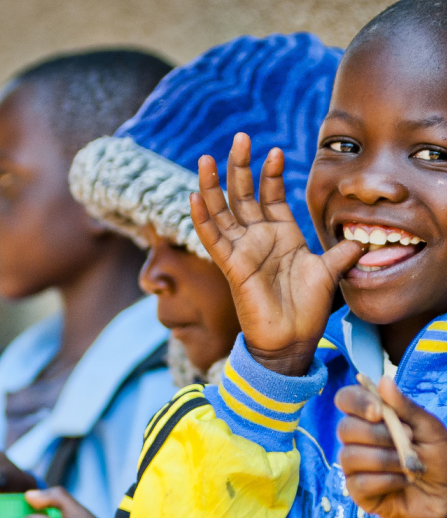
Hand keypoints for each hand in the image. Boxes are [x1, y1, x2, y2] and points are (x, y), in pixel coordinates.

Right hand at [190, 133, 362, 375]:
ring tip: (206, 158)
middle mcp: (259, 238)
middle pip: (243, 195)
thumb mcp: (330, 271)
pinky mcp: (232, 266)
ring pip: (222, 212)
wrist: (293, 339)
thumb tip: (363, 236)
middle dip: (240, 167)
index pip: (271, 196)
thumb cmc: (308, 308)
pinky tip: (195, 196)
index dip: (271, 173)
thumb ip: (343, 250)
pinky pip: (213, 239)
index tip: (274, 150)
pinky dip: (203, 219)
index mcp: (281, 235)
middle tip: (240, 138)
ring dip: (213, 186)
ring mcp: (242, 251)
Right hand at [336, 376, 446, 517]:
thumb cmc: (438, 458)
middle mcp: (356, 438)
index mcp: (369, 417)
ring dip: (386, 460)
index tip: (378, 413)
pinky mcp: (357, 490)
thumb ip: (405, 406)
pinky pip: (359, 482)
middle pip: (345, 428)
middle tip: (409, 441)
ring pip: (350, 456)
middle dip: (379, 436)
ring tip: (409, 466)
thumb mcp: (428, 428)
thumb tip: (383, 380)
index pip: (345, 399)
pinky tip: (402, 482)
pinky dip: (387, 481)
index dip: (356, 402)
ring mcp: (354, 465)